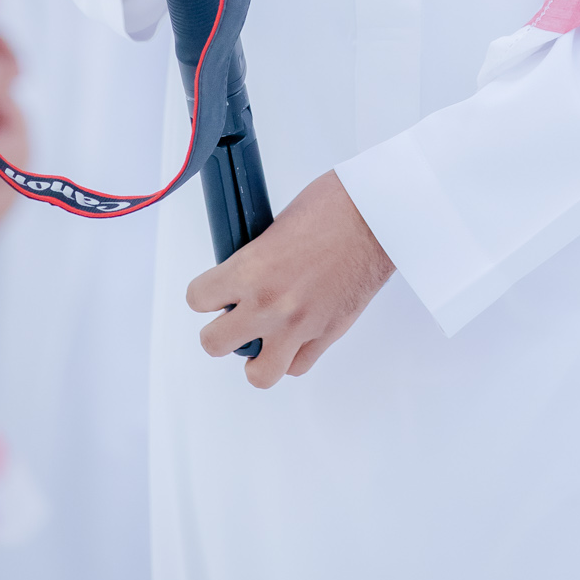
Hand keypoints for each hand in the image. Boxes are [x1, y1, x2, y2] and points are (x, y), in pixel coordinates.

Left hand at [186, 171, 394, 389]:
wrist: (380, 216)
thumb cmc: (335, 205)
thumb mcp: (277, 224)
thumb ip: (256, 257)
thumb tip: (245, 273)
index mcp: (251, 268)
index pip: (199, 298)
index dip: (204, 294)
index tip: (213, 291)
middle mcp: (270, 304)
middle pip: (214, 343)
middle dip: (219, 330)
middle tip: (232, 315)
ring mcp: (300, 326)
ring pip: (258, 373)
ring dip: (255, 357)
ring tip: (262, 338)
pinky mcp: (328, 335)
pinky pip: (297, 366)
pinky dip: (291, 356)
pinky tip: (294, 336)